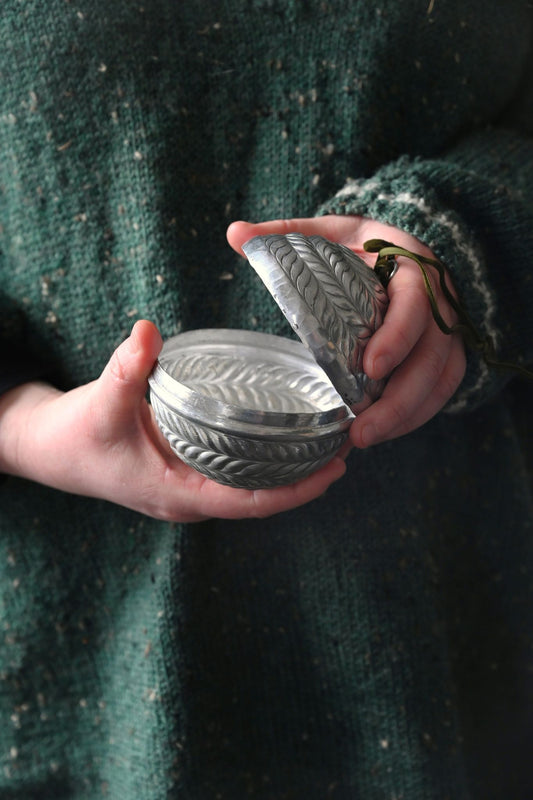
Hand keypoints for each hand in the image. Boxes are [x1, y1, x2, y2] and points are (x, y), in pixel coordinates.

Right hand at [0, 320, 345, 520]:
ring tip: (329, 441)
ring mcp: (189, 490)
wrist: (48, 450)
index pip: (251, 502)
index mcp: (179, 494)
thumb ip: (126, 369)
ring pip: (252, 490)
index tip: (336, 469)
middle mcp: (190, 499)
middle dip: (305, 480)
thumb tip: (147, 331)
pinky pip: (237, 476)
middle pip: (261, 499)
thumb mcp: (99, 403)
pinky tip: (286, 437)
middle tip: (347, 446)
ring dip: (291, 472)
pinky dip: (267, 462)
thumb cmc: (74, 437)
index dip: (297, 490)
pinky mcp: (186, 476)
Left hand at [227, 216, 465, 447]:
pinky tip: (382, 433)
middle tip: (361, 430)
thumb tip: (234, 233)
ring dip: (407, 415)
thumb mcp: (328, 232)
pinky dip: (415, 415)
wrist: (399, 248)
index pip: (414, 303)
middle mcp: (439, 299)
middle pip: (432, 354)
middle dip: (400, 398)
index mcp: (411, 265)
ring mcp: (446, 329)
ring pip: (440, 378)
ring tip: (365, 439)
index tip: (369, 368)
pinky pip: (441, 389)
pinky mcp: (445, 353)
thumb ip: (286, 232)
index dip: (397, 337)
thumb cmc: (359, 245)